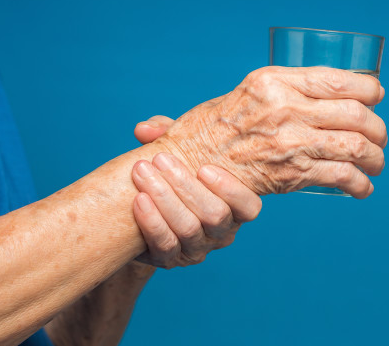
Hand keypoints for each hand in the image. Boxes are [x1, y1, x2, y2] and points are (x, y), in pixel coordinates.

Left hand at [132, 116, 261, 268]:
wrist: (140, 212)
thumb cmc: (170, 173)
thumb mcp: (177, 150)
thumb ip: (168, 133)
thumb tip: (146, 129)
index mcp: (235, 206)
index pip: (249, 207)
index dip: (232, 190)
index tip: (204, 168)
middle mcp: (221, 232)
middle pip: (215, 215)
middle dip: (186, 185)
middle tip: (161, 159)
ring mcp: (197, 249)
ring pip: (189, 229)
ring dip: (165, 198)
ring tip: (141, 172)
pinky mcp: (170, 260)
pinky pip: (165, 245)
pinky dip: (152, 222)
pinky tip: (138, 199)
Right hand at [154, 66, 386, 197]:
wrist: (189, 163)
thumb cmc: (218, 126)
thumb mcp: (252, 90)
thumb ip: (290, 87)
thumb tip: (341, 89)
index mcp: (276, 80)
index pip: (337, 80)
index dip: (368, 89)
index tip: (377, 96)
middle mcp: (285, 106)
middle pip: (355, 113)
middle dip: (377, 128)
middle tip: (379, 137)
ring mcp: (290, 140)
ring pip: (354, 146)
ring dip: (375, 157)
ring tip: (377, 163)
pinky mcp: (291, 172)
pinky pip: (341, 176)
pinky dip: (360, 184)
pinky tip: (364, 188)